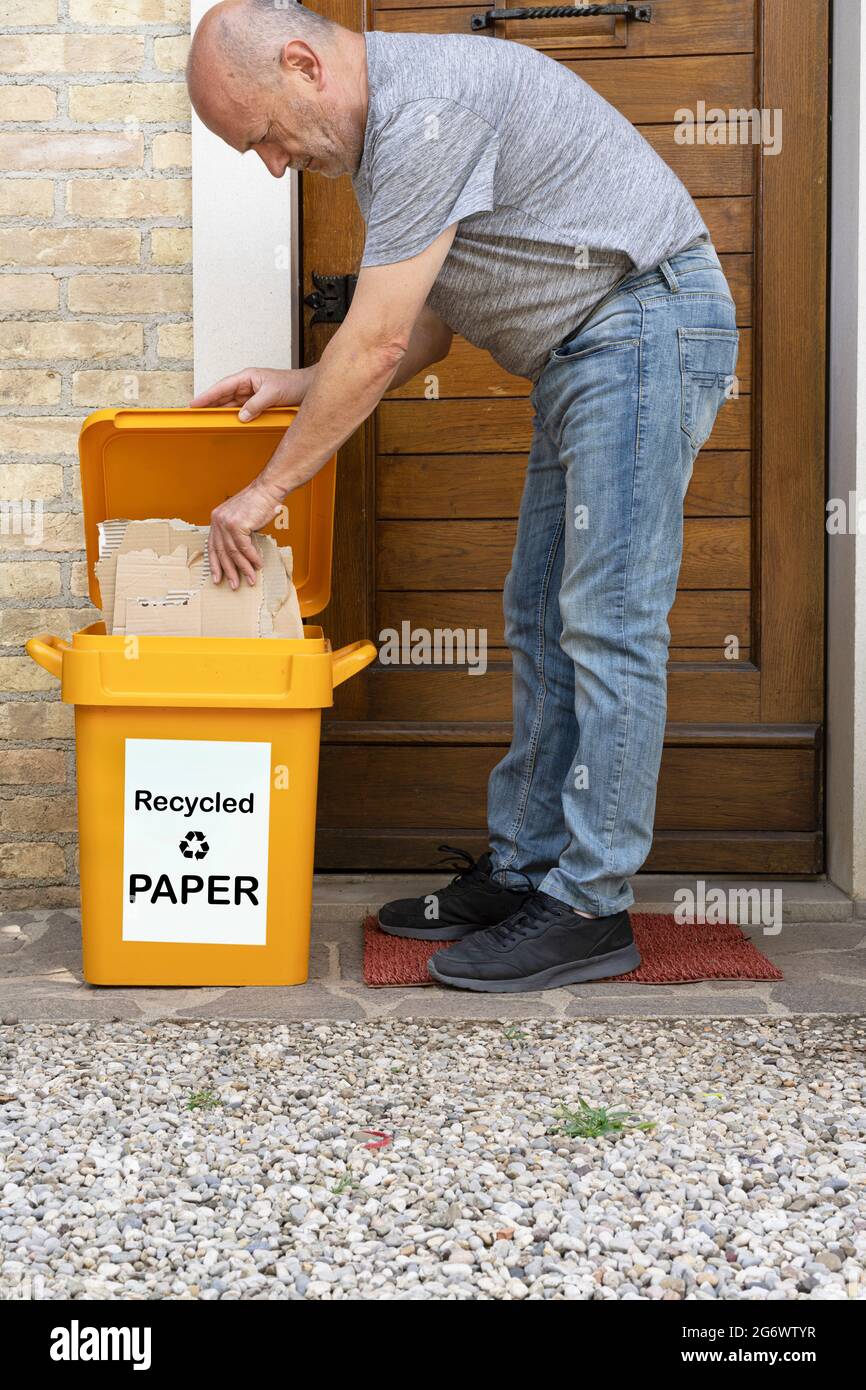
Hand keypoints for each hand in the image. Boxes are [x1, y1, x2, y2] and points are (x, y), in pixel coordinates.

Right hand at [190, 366, 313, 419]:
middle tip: (196, 415)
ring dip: (221, 412)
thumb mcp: (273, 393)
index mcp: (247, 377)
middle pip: (224, 396)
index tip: (195, 404)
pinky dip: (235, 418)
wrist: (308, 388)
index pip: (222, 386)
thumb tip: (241, 416)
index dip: (207, 395)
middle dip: (210, 405)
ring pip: (231, 405)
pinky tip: (229, 424)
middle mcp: (247, 386)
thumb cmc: (292, 383)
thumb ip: (256, 404)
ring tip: (208, 421)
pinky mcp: (258, 405)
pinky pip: (242, 412)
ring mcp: (252, 396)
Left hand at [208, 478, 284, 588]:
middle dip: (228, 571)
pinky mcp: (237, 524)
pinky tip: (257, 565)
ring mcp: (226, 522)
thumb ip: (236, 533)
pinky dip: (252, 558)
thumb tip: (240, 554)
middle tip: (234, 585)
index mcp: (216, 519)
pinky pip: (244, 548)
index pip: (212, 546)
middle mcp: (218, 521)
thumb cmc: (258, 503)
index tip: (217, 578)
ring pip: (233, 552)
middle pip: (221, 552)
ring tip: (250, 579)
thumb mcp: (241, 518)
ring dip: (243, 568)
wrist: (267, 490)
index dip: (215, 564)